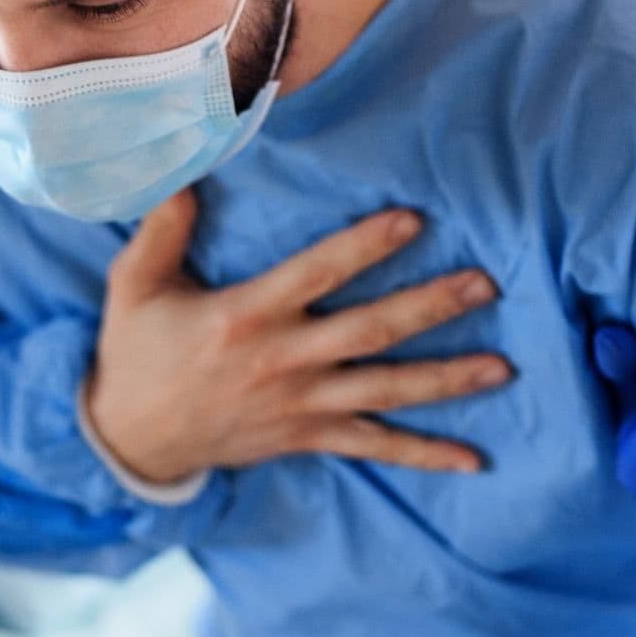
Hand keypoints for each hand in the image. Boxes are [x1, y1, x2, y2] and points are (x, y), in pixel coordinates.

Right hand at [0, 346, 131, 553]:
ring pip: (19, 534)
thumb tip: (21, 357)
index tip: (106, 465)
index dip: (58, 467)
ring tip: (118, 527)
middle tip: (130, 512)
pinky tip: (78, 537)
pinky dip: (42, 542)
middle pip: (24, 511)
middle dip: (77, 516)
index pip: (10, 461)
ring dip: (68, 535)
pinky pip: (4, 543)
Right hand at [85, 191, 512, 484]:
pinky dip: (424, 455)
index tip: (413, 220)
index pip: (317, 274)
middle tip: (486, 284)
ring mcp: (300, 406)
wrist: (131, 438)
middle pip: (370, 332)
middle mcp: (283, 363)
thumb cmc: (135, 350)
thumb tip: (187, 177)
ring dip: (446, 379)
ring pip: (385, 390)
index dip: (366, 246)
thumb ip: (161, 231)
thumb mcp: (135, 285)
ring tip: (503, 366)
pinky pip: (374, 447)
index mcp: (246, 317)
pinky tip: (474, 459)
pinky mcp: (306, 438)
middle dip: (431, 307)